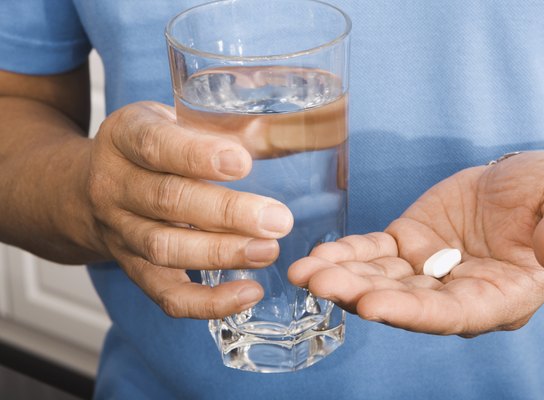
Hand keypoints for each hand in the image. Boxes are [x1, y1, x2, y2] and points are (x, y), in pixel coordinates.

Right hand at [84, 102, 292, 318]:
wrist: (84, 189)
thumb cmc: (153, 148)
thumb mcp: (175, 119)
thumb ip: (226, 126)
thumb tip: (295, 131)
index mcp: (124, 136)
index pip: (155, 144)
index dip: (198, 156)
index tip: (243, 162)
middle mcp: (114, 185)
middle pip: (167, 201)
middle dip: (227, 213)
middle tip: (277, 219)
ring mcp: (120, 232)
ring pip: (165, 249)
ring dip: (221, 253)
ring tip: (269, 251)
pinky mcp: (133, 270)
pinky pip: (166, 294)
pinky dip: (208, 301)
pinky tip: (249, 293)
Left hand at [289, 151, 543, 335]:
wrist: (535, 181)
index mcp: (502, 296)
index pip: (453, 314)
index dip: (413, 313)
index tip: (372, 305)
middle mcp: (460, 292)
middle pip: (406, 303)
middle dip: (361, 295)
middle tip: (320, 286)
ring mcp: (432, 270)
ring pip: (382, 280)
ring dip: (343, 277)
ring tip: (303, 273)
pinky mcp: (411, 243)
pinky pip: (375, 253)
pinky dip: (347, 254)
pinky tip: (318, 256)